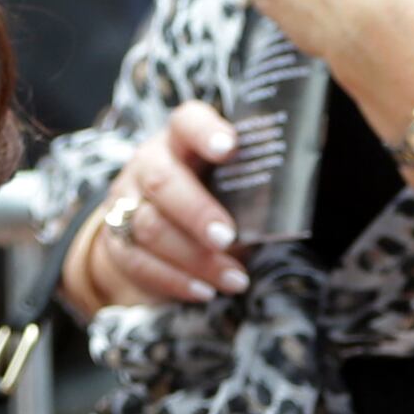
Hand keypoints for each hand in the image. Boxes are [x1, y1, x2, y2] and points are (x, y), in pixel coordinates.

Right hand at [60, 100, 243, 312]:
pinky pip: (137, 262)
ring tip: (234, 279)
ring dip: (195, 258)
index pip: (188, 122)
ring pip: (149, 227)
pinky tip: (204, 291)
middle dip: (197, 212)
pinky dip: (174, 280)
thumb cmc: (212, 201)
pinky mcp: (114, 239)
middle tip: (228, 237)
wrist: (155, 231)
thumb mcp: (234, 186)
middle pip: (162, 181)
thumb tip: (299, 192)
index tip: (229, 147)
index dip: (205, 131)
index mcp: (181, 141)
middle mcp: (148, 164)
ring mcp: (126, 201)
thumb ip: (258, 185)